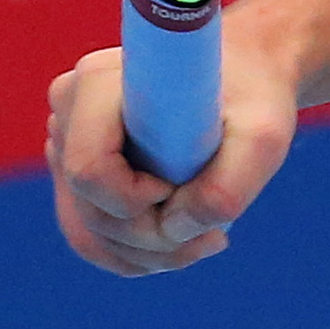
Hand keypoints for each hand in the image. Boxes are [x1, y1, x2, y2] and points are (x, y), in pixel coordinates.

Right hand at [42, 29, 299, 277]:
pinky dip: (135, 252)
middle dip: (154, 238)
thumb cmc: (252, 98)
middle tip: (216, 234)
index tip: (188, 180)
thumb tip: (171, 230)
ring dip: (147, 254)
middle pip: (91, 211)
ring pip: (87, 232)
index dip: (139, 198)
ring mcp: (67, 143)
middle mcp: (70, 111)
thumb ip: (226, 188)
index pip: (90, 171)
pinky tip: (182, 241)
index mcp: (99, 83)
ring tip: (206, 239)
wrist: (245, 74)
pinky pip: (90, 234)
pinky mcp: (78, 169)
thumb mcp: (262, 137)